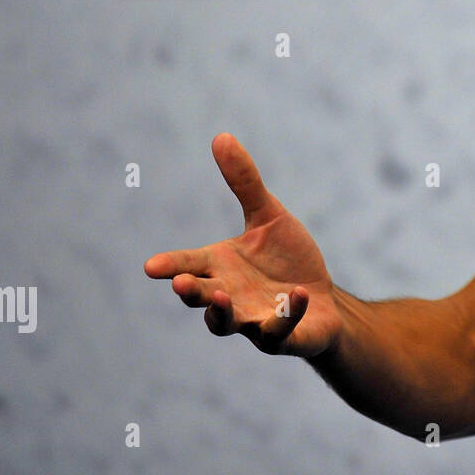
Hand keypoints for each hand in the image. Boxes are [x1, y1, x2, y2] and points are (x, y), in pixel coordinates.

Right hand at [144, 133, 341, 357]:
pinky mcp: (283, 337)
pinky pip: (280, 331)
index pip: (189, 265)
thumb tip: (221, 137)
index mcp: (221, 267)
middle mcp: (230, 297)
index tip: (151, 266)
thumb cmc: (287, 260)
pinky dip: (287, 315)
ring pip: (230, 323)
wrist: (322, 301)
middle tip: (181, 283)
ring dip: (223, 313)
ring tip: (221, 297)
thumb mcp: (268, 216)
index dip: (172, 265)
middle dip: (192, 292)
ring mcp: (254, 321)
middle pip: (203, 297)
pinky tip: (296, 295)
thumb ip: (245, 183)